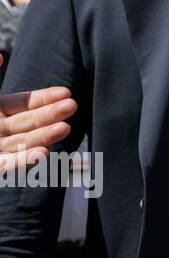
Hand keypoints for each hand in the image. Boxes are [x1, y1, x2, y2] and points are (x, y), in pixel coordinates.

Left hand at [0, 56, 76, 172]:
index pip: (22, 104)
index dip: (43, 99)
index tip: (65, 92)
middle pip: (27, 123)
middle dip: (50, 115)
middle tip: (72, 106)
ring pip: (22, 144)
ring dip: (44, 137)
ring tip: (65, 128)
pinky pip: (6, 165)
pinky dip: (23, 161)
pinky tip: (42, 154)